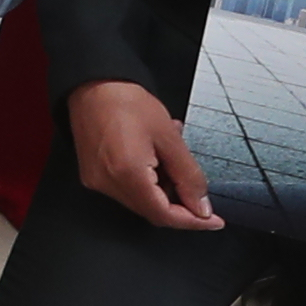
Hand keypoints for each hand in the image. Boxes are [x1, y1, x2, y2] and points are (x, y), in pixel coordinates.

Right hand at [66, 79, 227, 231]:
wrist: (92, 85)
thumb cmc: (125, 102)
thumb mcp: (169, 137)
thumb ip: (189, 176)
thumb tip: (200, 205)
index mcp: (128, 174)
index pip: (164, 215)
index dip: (192, 221)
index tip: (212, 220)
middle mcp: (108, 184)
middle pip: (152, 211)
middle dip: (179, 203)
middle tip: (195, 185)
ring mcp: (97, 181)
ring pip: (141, 201)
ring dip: (163, 189)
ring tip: (170, 157)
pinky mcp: (93, 175)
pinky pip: (126, 190)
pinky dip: (146, 181)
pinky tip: (154, 157)